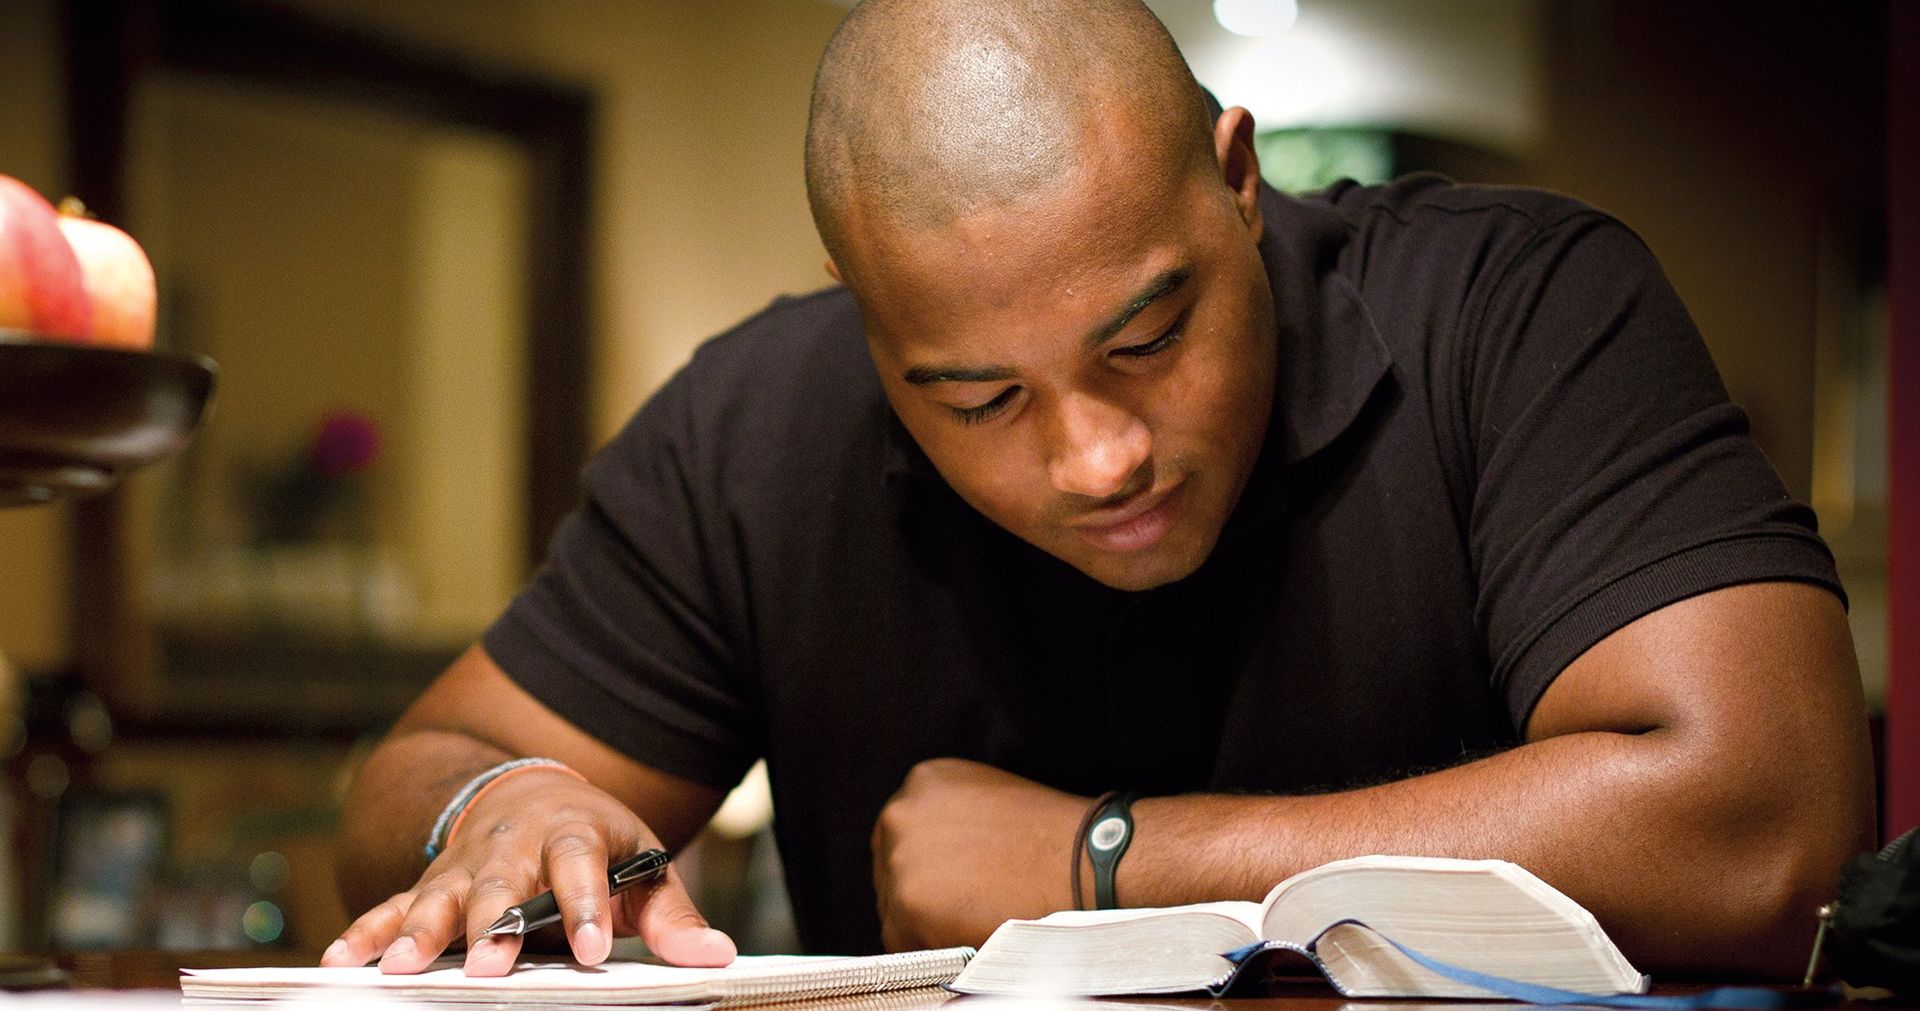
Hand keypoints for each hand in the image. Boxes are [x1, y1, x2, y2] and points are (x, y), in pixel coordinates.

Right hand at [320, 766, 735, 975]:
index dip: (584, 908)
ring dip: (418, 931)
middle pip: (501, 885)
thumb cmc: (596, 842)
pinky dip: (366, 930)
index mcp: (573, 834)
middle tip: (488, 966)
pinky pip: (391, 905)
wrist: (531, 794)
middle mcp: (512, 846)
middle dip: (492, 925)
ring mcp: (464, 864)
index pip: (581, 867)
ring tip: (402, 969)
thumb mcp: (642, 867)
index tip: (591, 952)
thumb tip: (719, 957)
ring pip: (439, 896)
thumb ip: (673, 917)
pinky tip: (342, 961)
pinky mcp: (429, 882)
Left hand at [871, 758, 1087, 950]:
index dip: (927, 866)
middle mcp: (901, 813)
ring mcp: (900, 858)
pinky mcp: (907, 902)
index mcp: (923, 782)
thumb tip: (932, 860)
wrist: (1083, 864)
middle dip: (921, 893)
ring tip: (974, 919)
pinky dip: (930, 948)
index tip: (949, 883)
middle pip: (891, 871)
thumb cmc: (1051, 838)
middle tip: (963, 908)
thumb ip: (949, 819)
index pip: (901, 835)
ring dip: (925, 922)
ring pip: (894, 908)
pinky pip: (902, 942)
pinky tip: (969, 934)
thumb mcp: (988, 799)